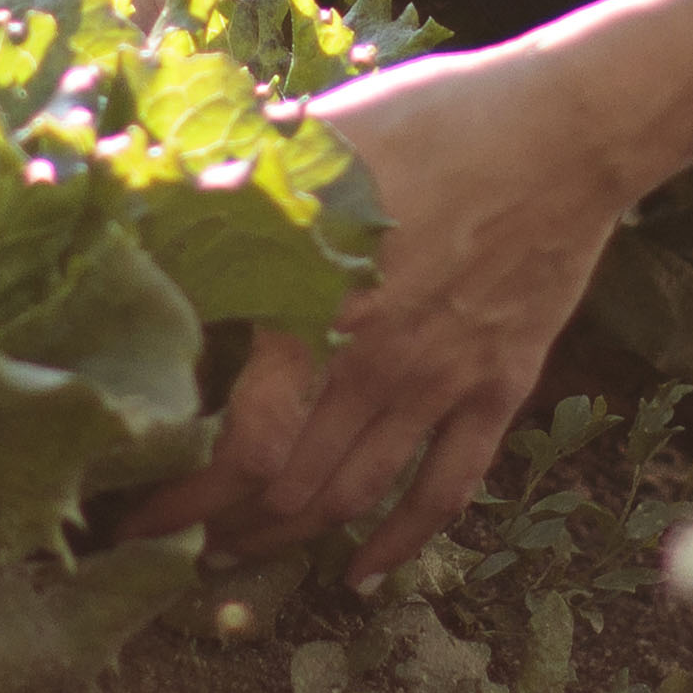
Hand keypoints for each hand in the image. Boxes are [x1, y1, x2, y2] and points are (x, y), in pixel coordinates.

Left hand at [120, 28, 647, 583]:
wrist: (565, 129)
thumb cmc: (427, 121)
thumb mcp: (306, 142)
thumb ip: (222, 189)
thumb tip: (126, 210)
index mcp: (317, 313)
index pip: (242, 448)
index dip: (184, 504)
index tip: (136, 523)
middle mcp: (376, 369)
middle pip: (290, 489)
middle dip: (224, 530)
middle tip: (176, 544)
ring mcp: (442, 386)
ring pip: (356, 497)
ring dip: (293, 539)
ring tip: (242, 555)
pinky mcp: (497, 387)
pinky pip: (447, 489)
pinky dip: (402, 542)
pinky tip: (362, 571)